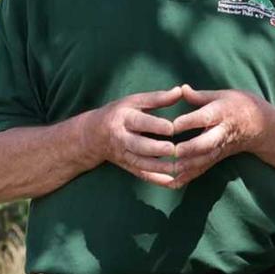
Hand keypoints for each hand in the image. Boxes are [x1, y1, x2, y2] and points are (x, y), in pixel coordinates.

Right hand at [91, 89, 247, 189]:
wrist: (94, 135)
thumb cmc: (120, 113)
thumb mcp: (134, 101)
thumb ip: (157, 98)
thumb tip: (180, 90)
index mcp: (124, 119)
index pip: (139, 122)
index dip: (154, 125)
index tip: (171, 128)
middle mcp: (122, 138)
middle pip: (138, 146)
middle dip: (155, 149)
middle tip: (174, 149)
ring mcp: (124, 155)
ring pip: (141, 163)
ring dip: (159, 167)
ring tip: (178, 167)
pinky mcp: (128, 166)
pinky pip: (142, 175)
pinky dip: (157, 180)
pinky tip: (173, 182)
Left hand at [148, 85, 274, 183]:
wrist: (260, 126)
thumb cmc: (238, 105)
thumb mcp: (222, 95)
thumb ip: (199, 96)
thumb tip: (181, 89)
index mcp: (222, 113)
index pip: (205, 118)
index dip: (189, 122)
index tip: (174, 125)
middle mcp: (221, 133)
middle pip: (207, 143)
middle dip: (191, 148)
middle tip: (174, 151)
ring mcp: (219, 148)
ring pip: (204, 159)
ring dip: (187, 165)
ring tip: (168, 168)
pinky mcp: (216, 158)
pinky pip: (201, 170)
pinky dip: (186, 177)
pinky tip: (170, 183)